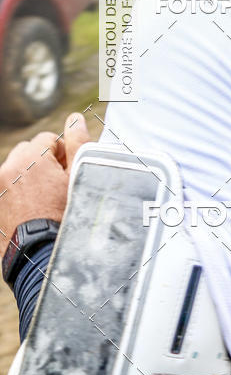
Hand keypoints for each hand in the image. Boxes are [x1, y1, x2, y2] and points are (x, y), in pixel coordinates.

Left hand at [0, 113, 90, 258]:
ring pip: (17, 169)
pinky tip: (32, 207)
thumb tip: (75, 118)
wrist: (42, 255)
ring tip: (44, 198)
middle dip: (43, 162)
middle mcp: (9, 168)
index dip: (63, 154)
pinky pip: (9, 187)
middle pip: (29, 151)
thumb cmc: (65, 215)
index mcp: (31, 158)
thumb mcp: (79, 177)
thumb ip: (78, 143)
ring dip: (29, 176)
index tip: (68, 172)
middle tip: (57, 184)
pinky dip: (19, 191)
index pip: (48, 138)